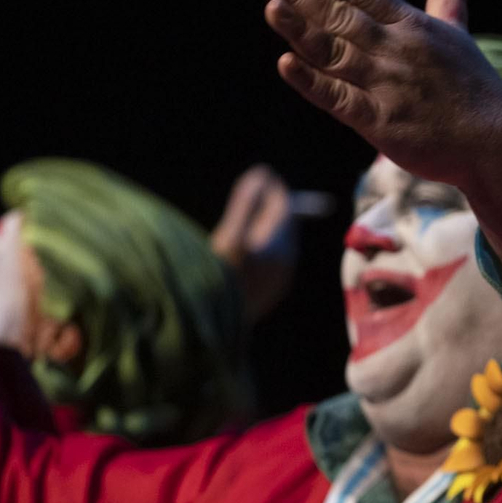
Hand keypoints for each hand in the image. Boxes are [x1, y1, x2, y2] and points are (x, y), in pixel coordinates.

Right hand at [209, 164, 297, 321]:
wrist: (215, 327)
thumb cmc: (218, 279)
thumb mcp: (229, 236)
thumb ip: (246, 204)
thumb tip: (262, 174)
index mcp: (279, 247)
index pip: (283, 209)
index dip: (274, 190)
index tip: (264, 174)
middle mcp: (286, 263)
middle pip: (285, 226)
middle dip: (274, 206)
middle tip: (262, 189)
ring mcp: (281, 279)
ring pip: (282, 243)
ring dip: (269, 227)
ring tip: (254, 214)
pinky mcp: (273, 291)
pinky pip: (276, 259)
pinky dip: (266, 245)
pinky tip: (252, 245)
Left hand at [254, 0, 501, 316]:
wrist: (495, 143)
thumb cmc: (477, 90)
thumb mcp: (461, 36)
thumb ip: (451, 1)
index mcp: (414, 26)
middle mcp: (397, 50)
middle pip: (341, 17)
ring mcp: (387, 86)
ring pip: (335, 53)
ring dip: (300, 30)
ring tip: (272, 8)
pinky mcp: (381, 122)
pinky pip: (339, 98)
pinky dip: (312, 82)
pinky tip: (287, 64)